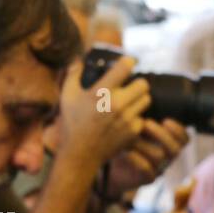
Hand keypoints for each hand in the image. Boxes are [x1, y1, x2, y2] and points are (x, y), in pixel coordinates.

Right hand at [53, 55, 150, 172]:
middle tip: (131, 86)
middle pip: (143, 84)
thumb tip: (79, 59)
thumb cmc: (72, 123)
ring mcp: (127, 119)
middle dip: (138, 83)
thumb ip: (73, 74)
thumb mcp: (67, 95)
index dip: (129, 62)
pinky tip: (127, 119)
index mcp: (101, 92)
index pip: (125, 67)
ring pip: (146, 100)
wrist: (81, 153)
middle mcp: (117, 104)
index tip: (128, 63)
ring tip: (130, 102)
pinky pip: (143, 119)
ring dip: (139, 99)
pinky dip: (137, 118)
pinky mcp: (133, 132)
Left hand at [106, 118, 189, 196]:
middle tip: (146, 124)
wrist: (109, 165)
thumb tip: (140, 97)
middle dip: (162, 135)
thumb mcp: (132, 126)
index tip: (166, 120)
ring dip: (144, 144)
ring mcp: (158, 169)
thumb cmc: (121, 140)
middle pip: (176, 149)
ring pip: (160, 157)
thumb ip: (141, 116)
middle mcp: (166, 157)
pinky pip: (148, 171)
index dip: (178, 130)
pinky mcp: (146, 178)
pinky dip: (137, 160)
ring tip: (129, 136)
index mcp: (167, 143)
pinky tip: (126, 152)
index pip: (184, 139)